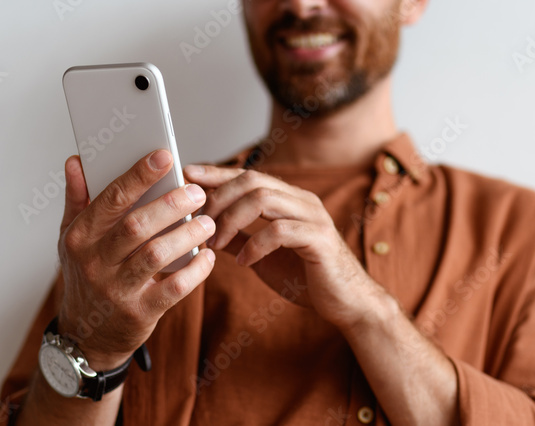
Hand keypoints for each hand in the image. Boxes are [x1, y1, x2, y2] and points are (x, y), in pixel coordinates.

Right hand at [56, 151, 216, 369]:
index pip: (111, 198)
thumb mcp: (72, 240)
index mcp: (80, 237)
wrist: (85, 337)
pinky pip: (174, 288)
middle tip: (197, 193)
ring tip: (207, 222)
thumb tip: (76, 161)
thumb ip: (78, 200)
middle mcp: (94, 262)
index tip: (165, 156)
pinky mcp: (139, 313)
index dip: (139, 175)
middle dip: (171, 204)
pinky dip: (196, 270)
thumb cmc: (85, 278)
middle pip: (137, 225)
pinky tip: (208, 257)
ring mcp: (116, 290)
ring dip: (187, 235)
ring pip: (157, 254)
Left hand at [185, 165, 379, 329]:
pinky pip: (279, 231)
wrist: (346, 302)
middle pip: (252, 180)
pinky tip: (244, 262)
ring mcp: (313, 217)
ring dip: (231, 220)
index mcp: (289, 200)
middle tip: (200, 224)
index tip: (188, 174)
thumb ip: (239, 238)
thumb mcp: (262, 255)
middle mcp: (302, 201)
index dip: (217, 173)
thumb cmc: (307, 278)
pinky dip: (254, 245)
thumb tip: (206, 229)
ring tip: (216, 244)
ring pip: (264, 199)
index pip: (248, 175)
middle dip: (219, 198)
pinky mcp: (320, 239)